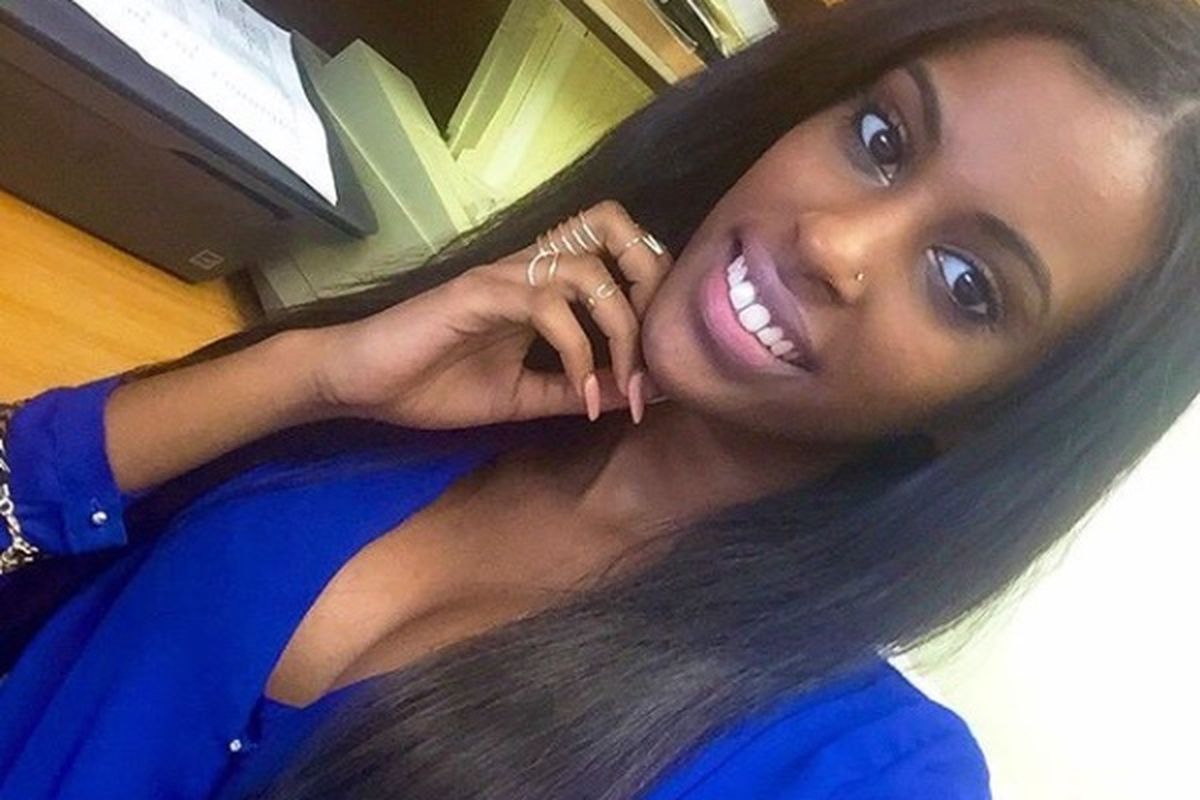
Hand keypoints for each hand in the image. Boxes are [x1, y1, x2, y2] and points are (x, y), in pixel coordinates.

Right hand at [311, 200, 671, 429]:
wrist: (360, 385)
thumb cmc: (431, 386)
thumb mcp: (520, 397)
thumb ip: (573, 388)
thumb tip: (632, 392)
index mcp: (541, 285)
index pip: (616, 248)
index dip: (651, 290)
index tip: (660, 364)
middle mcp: (528, 267)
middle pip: (616, 232)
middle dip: (652, 289)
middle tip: (659, 358)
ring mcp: (504, 277)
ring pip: (590, 273)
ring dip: (621, 333)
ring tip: (624, 386)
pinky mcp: (479, 294)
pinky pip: (547, 306)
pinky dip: (577, 353)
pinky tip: (578, 396)